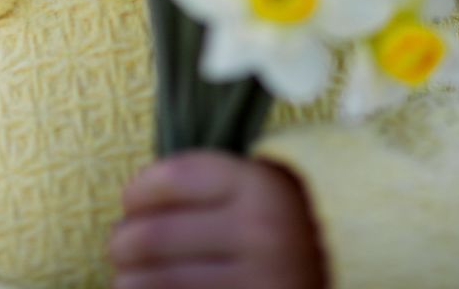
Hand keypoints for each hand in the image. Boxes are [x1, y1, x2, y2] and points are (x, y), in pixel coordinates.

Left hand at [108, 148, 329, 287]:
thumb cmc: (278, 220)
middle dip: (122, 242)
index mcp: (258, 187)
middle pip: (156, 235)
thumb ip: (205, 183)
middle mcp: (259, 233)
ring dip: (128, 281)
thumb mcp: (255, 186)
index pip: (174, 179)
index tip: (131, 199)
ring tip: (128, 277)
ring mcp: (258, 282)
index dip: (139, 190)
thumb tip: (132, 200)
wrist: (338, 264)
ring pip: (157, 283)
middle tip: (120, 244)